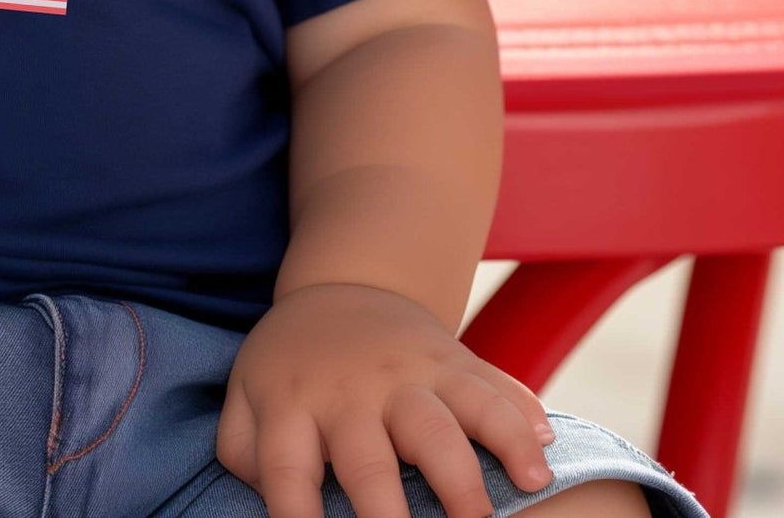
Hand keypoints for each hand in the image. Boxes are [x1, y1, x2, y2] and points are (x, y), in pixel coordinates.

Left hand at [217, 282, 556, 517]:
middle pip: (368, 464)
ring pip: (436, 428)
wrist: (344, 287)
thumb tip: (274, 504)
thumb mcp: (248, 397)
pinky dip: (518, 426)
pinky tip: (539, 466)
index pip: (286, 475)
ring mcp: (404, 375)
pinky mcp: (452, 360)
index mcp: (292, 406)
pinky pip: (490, 391)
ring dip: (462, 481)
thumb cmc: (293, 368)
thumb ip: (244, 450)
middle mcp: (349, 394)